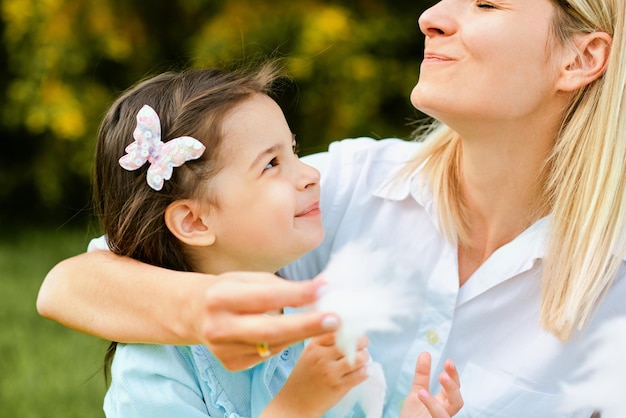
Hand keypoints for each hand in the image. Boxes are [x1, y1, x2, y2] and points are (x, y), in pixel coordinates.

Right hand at [195, 273, 340, 370]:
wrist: (194, 313)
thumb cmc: (227, 290)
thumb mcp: (249, 279)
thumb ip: (283, 285)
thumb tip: (322, 286)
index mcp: (221, 297)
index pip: (267, 297)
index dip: (297, 294)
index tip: (324, 289)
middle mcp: (220, 326)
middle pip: (271, 330)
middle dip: (306, 325)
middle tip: (334, 319)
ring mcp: (225, 349)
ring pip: (274, 344)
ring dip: (300, 333)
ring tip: (321, 322)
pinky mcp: (232, 363)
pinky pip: (268, 354)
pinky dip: (283, 342)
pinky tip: (286, 332)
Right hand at [262, 333, 369, 417]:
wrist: (295, 403)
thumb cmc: (303, 378)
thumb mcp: (308, 354)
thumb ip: (324, 342)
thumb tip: (348, 332)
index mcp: (313, 346)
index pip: (338, 330)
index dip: (349, 331)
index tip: (354, 334)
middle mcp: (321, 356)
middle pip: (351, 342)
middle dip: (361, 343)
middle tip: (362, 346)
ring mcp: (330, 372)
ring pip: (359, 357)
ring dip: (365, 357)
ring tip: (362, 359)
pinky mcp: (339, 387)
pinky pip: (361, 374)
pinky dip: (365, 371)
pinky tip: (363, 371)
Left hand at [399, 352, 462, 417]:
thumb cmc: (413, 416)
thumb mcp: (417, 392)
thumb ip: (422, 375)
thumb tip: (426, 353)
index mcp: (444, 402)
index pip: (454, 388)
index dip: (454, 376)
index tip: (448, 361)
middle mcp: (445, 413)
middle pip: (457, 401)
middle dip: (452, 387)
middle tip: (442, 375)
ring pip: (447, 415)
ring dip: (437, 403)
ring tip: (424, 389)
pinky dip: (431, 407)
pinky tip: (421, 395)